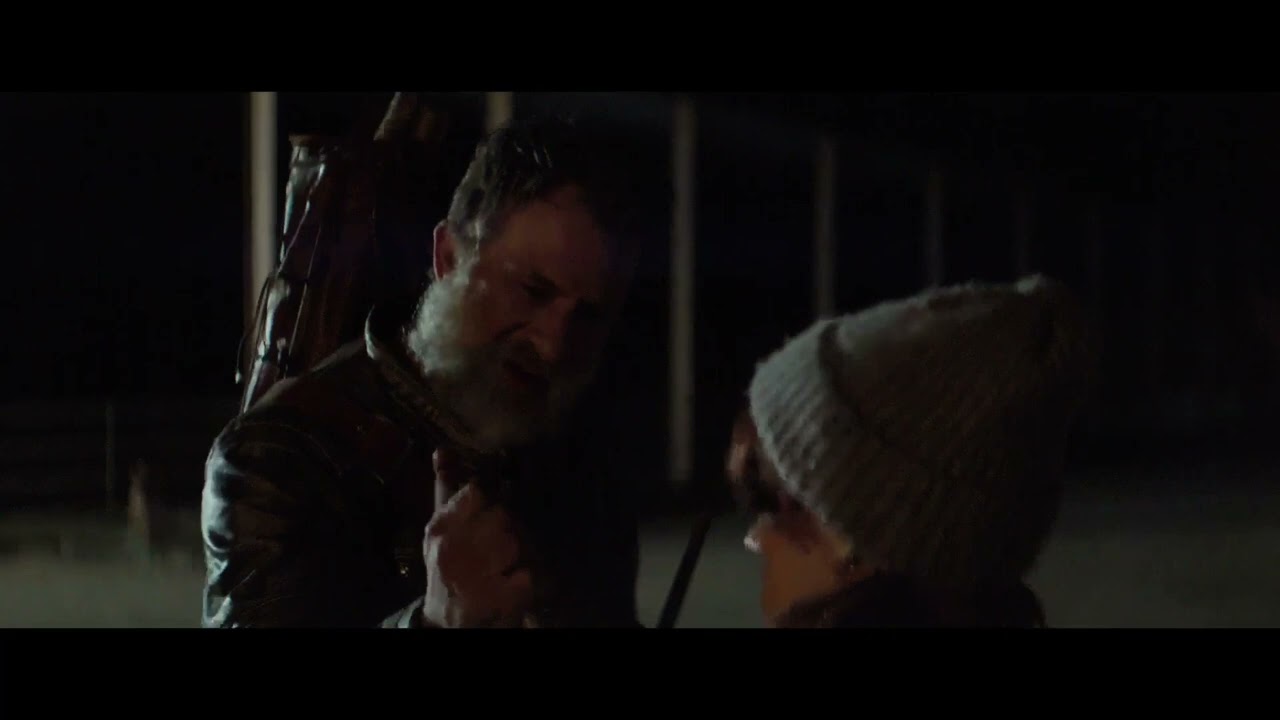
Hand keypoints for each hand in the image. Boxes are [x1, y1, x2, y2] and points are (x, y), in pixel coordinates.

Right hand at [420, 448, 532, 627]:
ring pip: (516, 544)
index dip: (488, 503)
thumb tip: (442, 449)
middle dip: (505, 531)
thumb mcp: (442, 527)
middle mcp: (451, 550)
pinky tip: (509, 587)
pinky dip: (523, 583)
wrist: (444, 621)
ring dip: (516, 556)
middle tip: (494, 550)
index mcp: (440, 528)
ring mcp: (471, 578)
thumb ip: (447, 488)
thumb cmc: (447, 565)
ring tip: (500, 569)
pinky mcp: (494, 602)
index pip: (477, 494)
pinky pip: (527, 577)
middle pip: (503, 517)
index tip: (485, 518)